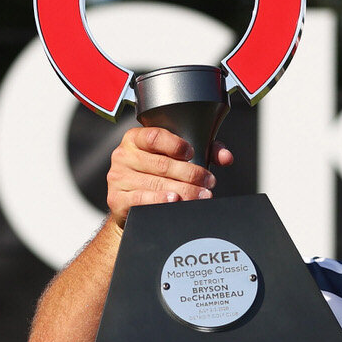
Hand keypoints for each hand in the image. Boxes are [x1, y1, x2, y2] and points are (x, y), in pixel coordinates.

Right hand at [106, 126, 232, 227]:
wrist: (130, 204)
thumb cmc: (155, 175)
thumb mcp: (175, 157)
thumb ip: (203, 151)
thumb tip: (225, 157)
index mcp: (136, 139)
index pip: (155, 137)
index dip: (175, 145)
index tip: (192, 153)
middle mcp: (123, 155)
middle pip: (161, 164)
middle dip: (190, 175)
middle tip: (208, 182)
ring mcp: (118, 178)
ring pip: (156, 183)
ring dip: (183, 191)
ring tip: (200, 195)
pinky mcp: (116, 199)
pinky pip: (140, 199)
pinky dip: (159, 201)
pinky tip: (174, 200)